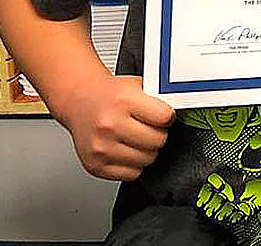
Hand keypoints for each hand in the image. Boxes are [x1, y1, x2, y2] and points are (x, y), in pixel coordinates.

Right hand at [57, 73, 174, 180]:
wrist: (80, 101)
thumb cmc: (110, 95)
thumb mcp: (136, 86)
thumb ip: (157, 99)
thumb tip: (180, 114)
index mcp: (124, 101)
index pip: (165, 117)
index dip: (168, 117)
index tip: (163, 116)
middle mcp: (110, 125)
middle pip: (158, 141)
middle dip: (159, 134)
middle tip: (149, 128)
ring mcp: (101, 147)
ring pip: (147, 159)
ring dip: (147, 150)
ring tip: (137, 138)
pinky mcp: (95, 165)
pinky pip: (131, 174)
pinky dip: (133, 165)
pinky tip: (126, 150)